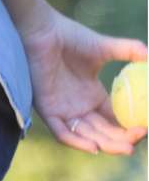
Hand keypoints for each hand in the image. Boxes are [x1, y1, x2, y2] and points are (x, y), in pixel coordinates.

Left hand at [18, 0, 147, 154]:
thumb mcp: (105, 48)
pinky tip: (95, 146)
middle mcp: (78, 107)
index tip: (145, 128)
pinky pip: (61, 132)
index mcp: (92, 95)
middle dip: (120, 139)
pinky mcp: (46, 109)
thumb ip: (129, 51)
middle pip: (101, 131)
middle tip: (138, 142)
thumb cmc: (71, 38)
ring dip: (105, 143)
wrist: (43, 32)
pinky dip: (77, 141)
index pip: (112, 118)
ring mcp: (62, 110)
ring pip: (85, 134)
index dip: (128, 126)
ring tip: (126, 148)